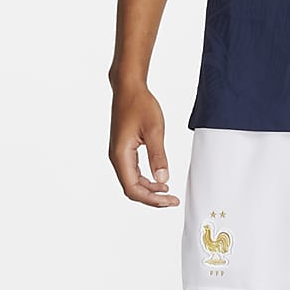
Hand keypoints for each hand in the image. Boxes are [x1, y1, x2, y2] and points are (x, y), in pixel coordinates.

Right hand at [109, 84, 179, 206]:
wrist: (128, 88)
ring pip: (132, 182)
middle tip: (172, 200)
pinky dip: (146, 180)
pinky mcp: (123, 150)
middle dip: (152, 198)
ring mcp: (119, 154)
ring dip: (149, 190)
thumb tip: (163, 178)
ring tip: (168, 192)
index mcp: (121, 155)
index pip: (133, 188)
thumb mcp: (154, 130)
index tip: (169, 201)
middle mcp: (117, 158)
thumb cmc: (139, 104)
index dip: (151, 199)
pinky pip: (133, 172)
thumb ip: (158, 156)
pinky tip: (159, 180)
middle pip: (132, 189)